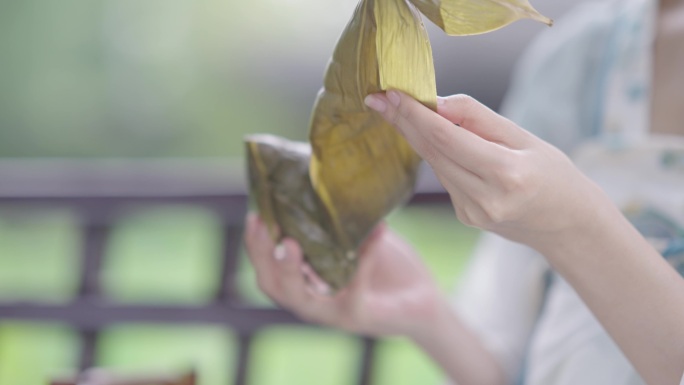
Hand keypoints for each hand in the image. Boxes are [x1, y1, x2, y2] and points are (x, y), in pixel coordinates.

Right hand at [243, 213, 447, 337]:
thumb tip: (323, 175)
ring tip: (291, 244)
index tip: (254, 215)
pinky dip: (364, 258)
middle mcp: (312, 301)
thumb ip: (337, 220)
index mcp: (304, 282)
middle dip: (263, 257)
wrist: (423, 297)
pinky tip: (378, 232)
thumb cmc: (386, 264)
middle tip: (263, 226)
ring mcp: (333, 313)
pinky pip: (354, 288)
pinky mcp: (359, 317)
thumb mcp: (357, 236)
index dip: (256, 246)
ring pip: (300, 299)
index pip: (268, 269)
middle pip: (273, 286)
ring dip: (291, 272)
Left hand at [364, 91, 610, 251]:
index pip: (446, 138)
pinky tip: (439, 140)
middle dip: (403, 122)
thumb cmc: (554, 175)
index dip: (414, 114)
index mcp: (505, 174)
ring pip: (435, 164)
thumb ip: (479, 119)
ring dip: (417, 136)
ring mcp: (472, 213)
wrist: (567, 224)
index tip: (390, 93)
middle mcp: (484, 198)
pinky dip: (439, 155)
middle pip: (432, 151)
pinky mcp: (466, 217)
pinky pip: (446, 177)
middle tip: (378, 97)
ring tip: (402, 109)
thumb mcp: (525, 137)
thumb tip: (437, 104)